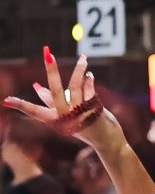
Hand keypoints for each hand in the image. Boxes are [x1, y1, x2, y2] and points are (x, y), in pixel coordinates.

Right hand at [3, 48, 124, 155]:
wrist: (106, 141)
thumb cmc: (83, 126)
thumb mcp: (65, 116)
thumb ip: (52, 103)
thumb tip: (36, 86)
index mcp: (55, 120)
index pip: (35, 112)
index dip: (21, 105)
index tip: (5, 101)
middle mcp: (66, 117)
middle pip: (55, 91)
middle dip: (51, 70)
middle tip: (47, 52)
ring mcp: (80, 114)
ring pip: (75, 86)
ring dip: (79, 70)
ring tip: (83, 58)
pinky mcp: (94, 111)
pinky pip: (89, 90)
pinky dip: (88, 81)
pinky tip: (89, 75)